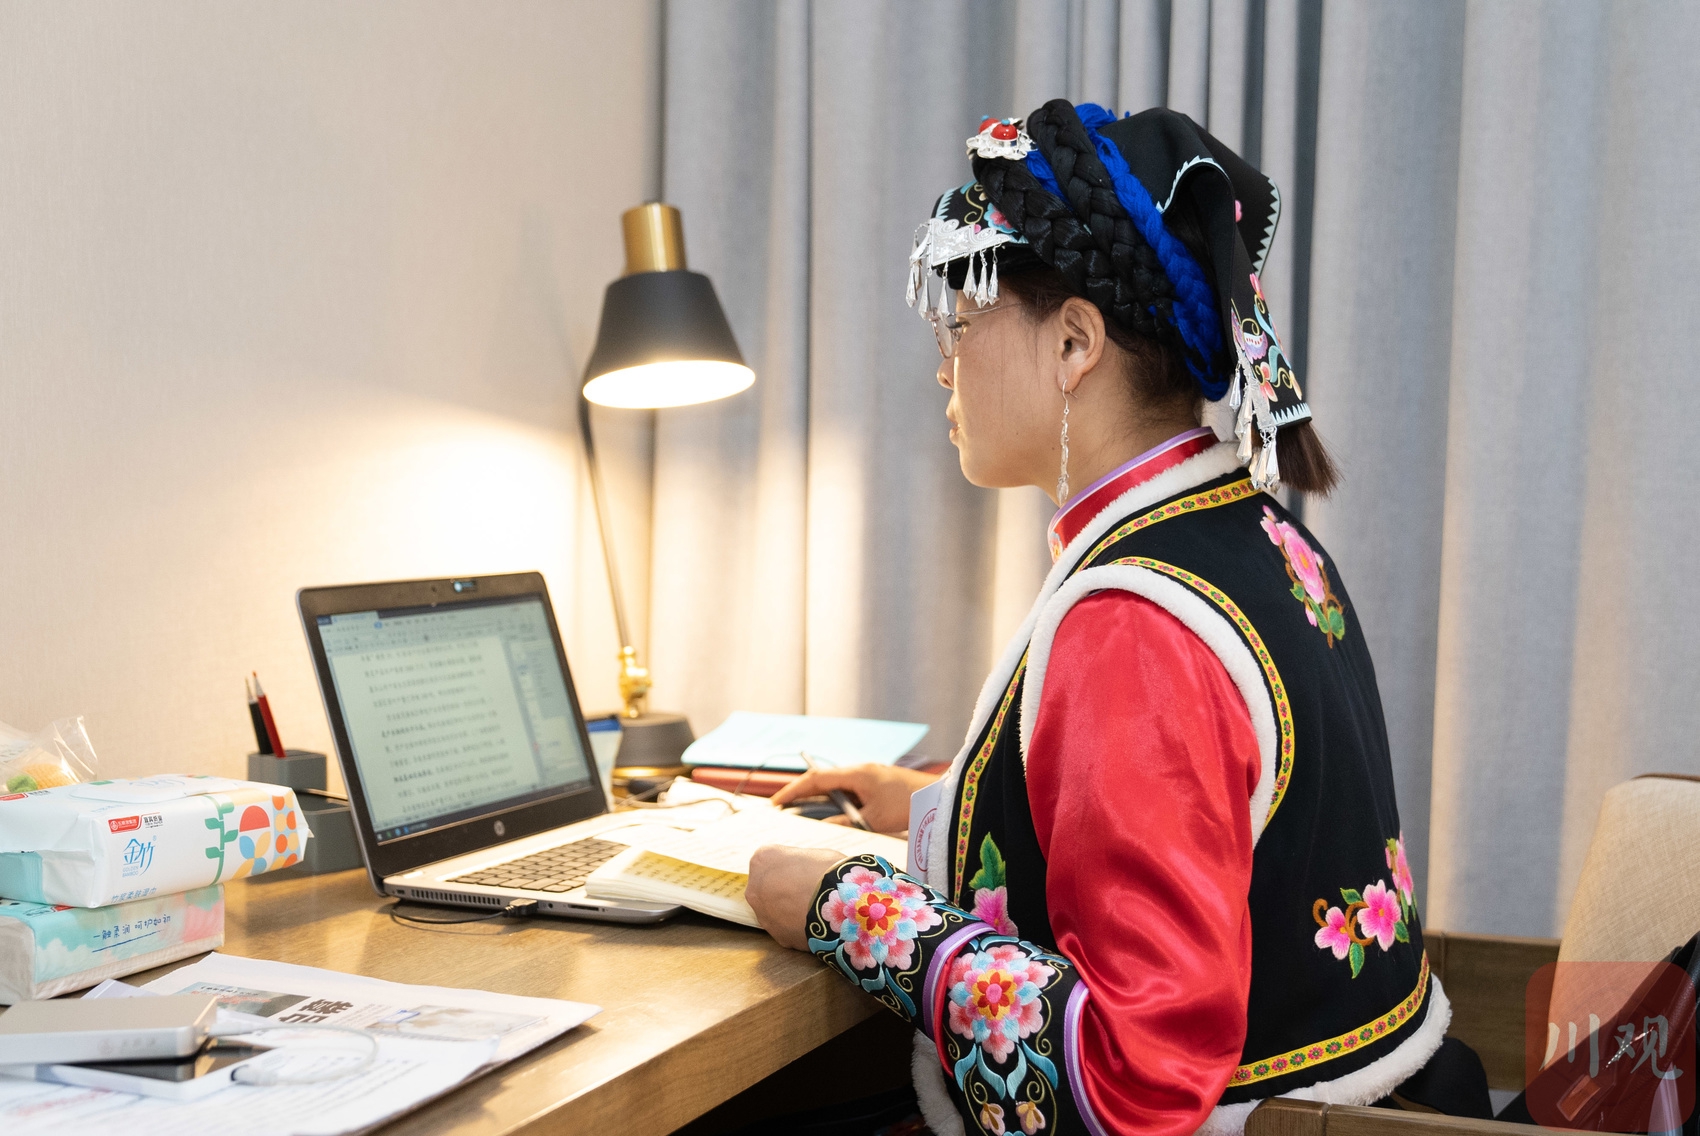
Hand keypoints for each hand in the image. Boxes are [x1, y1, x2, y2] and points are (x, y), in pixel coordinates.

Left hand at [746, 845, 845, 949]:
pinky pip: (786, 929)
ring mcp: (763, 915)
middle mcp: (755, 888)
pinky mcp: (777, 936)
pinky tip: (814, 922)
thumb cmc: (828, 870)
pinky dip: (797, 926)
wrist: (841, 903)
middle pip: (766, 887)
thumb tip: (798, 871)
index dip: (789, 867)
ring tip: (812, 908)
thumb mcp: (808, 854)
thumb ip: (794, 863)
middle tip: (806, 890)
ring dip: (788, 910)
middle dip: (783, 889)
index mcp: (761, 860)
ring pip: (774, 911)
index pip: (770, 862)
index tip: (803, 871)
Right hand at [770, 764, 940, 833]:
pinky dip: (837, 803)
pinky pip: (849, 792)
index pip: (816, 779)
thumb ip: (846, 822)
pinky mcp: (877, 785)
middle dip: (802, 794)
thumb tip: (823, 826)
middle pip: (823, 780)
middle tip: (783, 810)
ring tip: (802, 816)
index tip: (776, 803)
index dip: (793, 790)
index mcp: (856, 774)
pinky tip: (833, 817)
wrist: (939, 797)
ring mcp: (869, 777)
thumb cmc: (908, 805)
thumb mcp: (873, 819)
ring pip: (836, 787)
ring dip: (820, 799)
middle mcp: (860, 771)